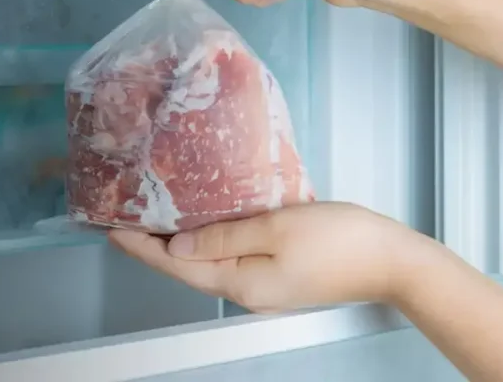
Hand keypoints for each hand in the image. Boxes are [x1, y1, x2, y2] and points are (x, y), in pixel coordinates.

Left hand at [107, 202, 422, 313]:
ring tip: (158, 213)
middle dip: (155, 243)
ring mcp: (264, 284)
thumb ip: (225, 236)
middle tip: (127, 212)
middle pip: (189, 267)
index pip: (177, 265)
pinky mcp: (280, 273)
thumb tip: (178, 245)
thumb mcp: (277, 229)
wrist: (391, 260)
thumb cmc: (339, 240)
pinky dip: (211, 238)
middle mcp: (246, 290)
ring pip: (210, 261)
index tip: (111, 226)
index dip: (142, 246)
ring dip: (182, 240)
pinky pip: (233, 255)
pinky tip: (207, 219)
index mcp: (240, 282)